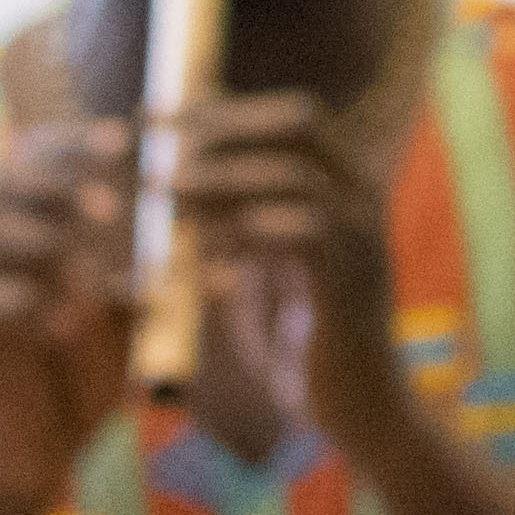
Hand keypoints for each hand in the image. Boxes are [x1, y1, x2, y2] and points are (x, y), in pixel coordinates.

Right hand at [0, 115, 146, 514]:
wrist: (32, 454)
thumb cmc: (82, 375)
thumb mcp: (127, 310)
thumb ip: (150, 265)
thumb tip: (216, 224)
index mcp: (25, 227)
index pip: (39, 157)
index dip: (78, 141)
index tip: (129, 136)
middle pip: (5, 181)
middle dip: (59, 179)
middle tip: (113, 198)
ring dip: (46, 236)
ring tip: (97, 254)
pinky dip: (26, 299)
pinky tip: (69, 313)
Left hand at [160, 82, 414, 475]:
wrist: (361, 408)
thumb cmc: (299, 346)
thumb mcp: (260, 274)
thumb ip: (233, 230)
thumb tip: (175, 192)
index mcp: (339, 187)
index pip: (287, 117)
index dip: (220, 106)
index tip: (152, 107)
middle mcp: (360, 196)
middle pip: (298, 122)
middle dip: (221, 121)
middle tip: (151, 134)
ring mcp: (363, 234)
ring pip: (296, 174)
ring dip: (223, 175)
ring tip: (162, 186)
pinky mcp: (353, 280)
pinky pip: (308, 233)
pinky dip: (254, 228)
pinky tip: (207, 239)